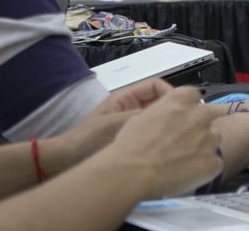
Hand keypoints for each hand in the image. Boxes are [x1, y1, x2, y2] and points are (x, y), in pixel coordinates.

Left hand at [43, 79, 177, 174]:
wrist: (65, 162)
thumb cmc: (88, 139)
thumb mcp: (118, 123)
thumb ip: (143, 117)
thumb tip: (170, 113)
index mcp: (126, 97)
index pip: (157, 86)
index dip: (171, 93)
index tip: (181, 108)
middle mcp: (130, 108)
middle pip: (159, 103)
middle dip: (172, 111)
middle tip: (182, 124)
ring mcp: (130, 125)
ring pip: (156, 120)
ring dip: (165, 126)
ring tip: (175, 137)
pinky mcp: (130, 141)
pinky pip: (150, 136)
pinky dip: (159, 139)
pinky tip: (164, 149)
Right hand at [110, 86, 220, 197]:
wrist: (132, 173)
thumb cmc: (131, 145)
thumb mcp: (143, 115)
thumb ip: (165, 112)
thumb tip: (170, 118)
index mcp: (182, 99)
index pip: (195, 95)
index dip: (190, 107)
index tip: (185, 116)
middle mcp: (201, 114)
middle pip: (212, 114)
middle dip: (203, 123)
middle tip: (191, 137)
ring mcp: (210, 138)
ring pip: (214, 139)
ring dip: (204, 146)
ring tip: (183, 159)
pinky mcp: (213, 161)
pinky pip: (214, 163)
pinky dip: (204, 168)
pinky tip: (186, 174)